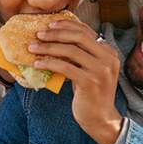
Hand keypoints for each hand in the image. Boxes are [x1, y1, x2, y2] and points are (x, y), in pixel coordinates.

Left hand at [29, 20, 122, 143]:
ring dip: (48, 48)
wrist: (101, 119)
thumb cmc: (91, 94)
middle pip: (77, 37)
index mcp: (109, 51)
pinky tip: (37, 64)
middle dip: (55, 34)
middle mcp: (108, 58)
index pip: (86, 31)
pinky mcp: (90, 81)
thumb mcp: (89, 70)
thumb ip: (81, 55)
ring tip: (32, 48)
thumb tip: (55, 39)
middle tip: (38, 34)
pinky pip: (65, 67)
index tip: (50, 24)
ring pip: (69, 51)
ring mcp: (100, 70)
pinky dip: (49, 63)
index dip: (66, 25)